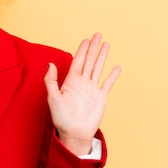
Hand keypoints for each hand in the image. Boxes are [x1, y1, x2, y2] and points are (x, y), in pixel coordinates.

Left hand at [44, 33, 121, 155]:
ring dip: (102, 56)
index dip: (82, 50)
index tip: (86, 40)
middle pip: (89, 61)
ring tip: (106, 44)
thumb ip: (51, 81)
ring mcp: (92, 89)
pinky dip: (113, 75)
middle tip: (97, 34)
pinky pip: (108, 83)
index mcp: (71, 81)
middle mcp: (82, 82)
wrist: (74, 133)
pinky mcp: (101, 97)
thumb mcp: (52, 98)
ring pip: (98, 68)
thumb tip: (50, 64)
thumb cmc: (61, 118)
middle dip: (93, 48)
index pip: (77, 61)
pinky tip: (117, 67)